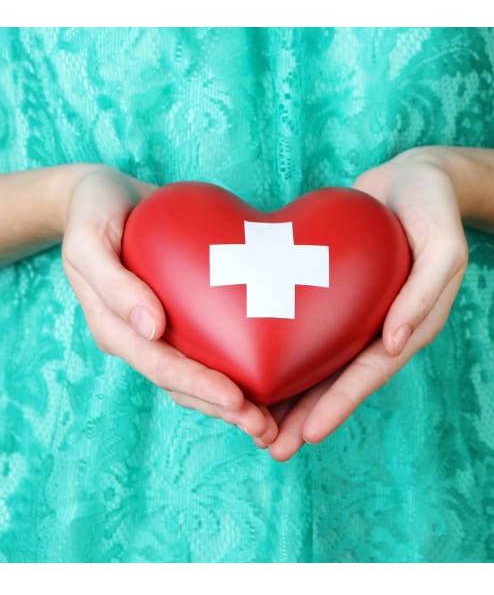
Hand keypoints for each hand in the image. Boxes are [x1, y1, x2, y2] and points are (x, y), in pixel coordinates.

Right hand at [61, 166, 277, 442]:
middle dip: (222, 409)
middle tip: (265, 428)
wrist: (109, 196)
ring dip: (232, 405)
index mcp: (115, 327)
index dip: (199, 386)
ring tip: (271, 424)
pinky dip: (236, 372)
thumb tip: (149, 327)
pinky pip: (210, 352)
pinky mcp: (182, 319)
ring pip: (197, 379)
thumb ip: (113, 282)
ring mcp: (160, 333)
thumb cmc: (96, 211)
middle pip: (182, 385)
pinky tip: (270, 382)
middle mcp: (139, 338)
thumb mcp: (90, 237)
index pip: (160, 366)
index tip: (237, 400)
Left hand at [264, 152, 468, 459]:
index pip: (371, 372)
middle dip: (308, 415)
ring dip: (292, 396)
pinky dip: (284, 350)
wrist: (414, 177)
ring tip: (257, 427)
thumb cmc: (434, 208)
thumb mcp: (444, 246)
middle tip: (272, 448)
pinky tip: (254, 366)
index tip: (309, 434)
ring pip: (320, 361)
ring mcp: (357, 313)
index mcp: (411, 324)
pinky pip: (308, 327)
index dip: (341, 404)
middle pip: (341, 379)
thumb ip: (424, 293)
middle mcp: (381, 326)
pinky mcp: (336, 294)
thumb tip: (396, 343)